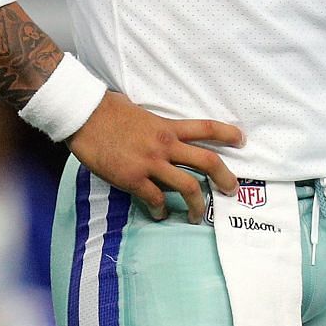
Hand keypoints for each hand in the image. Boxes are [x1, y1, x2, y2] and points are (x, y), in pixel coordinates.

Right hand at [67, 93, 243, 222]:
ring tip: (197, 216)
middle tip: (231, 190)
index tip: (241, 140)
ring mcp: (150, 163)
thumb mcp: (139, 112)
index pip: (206, 128)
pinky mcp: (133, 178)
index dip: (227, 134)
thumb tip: (157, 130)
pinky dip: (160, 211)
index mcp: (167, 127)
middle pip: (207, 162)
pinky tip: (159, 214)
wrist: (83, 116)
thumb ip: (154, 125)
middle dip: (225, 178)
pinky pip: (155, 200)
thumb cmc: (107, 110)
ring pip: (188, 187)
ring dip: (197, 205)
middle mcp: (165, 145)